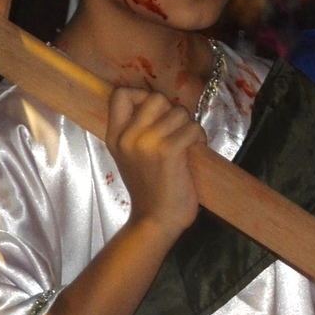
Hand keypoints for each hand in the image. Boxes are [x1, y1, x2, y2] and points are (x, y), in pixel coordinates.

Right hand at [106, 87, 201, 241]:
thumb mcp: (129, 156)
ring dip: (189, 127)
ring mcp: (147, 143)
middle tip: (176, 132)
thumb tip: (160, 104)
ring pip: (180, 112)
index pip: (120, 94)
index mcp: (115, 136)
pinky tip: (195, 151)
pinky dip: (199, 138)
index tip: (155, 113)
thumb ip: (136, 130)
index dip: (141, 95)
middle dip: (172, 112)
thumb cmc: (147, 189)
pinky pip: (193, 128)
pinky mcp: (169, 151)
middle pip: (156, 98)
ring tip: (186, 145)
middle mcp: (128, 136)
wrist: (155, 220)